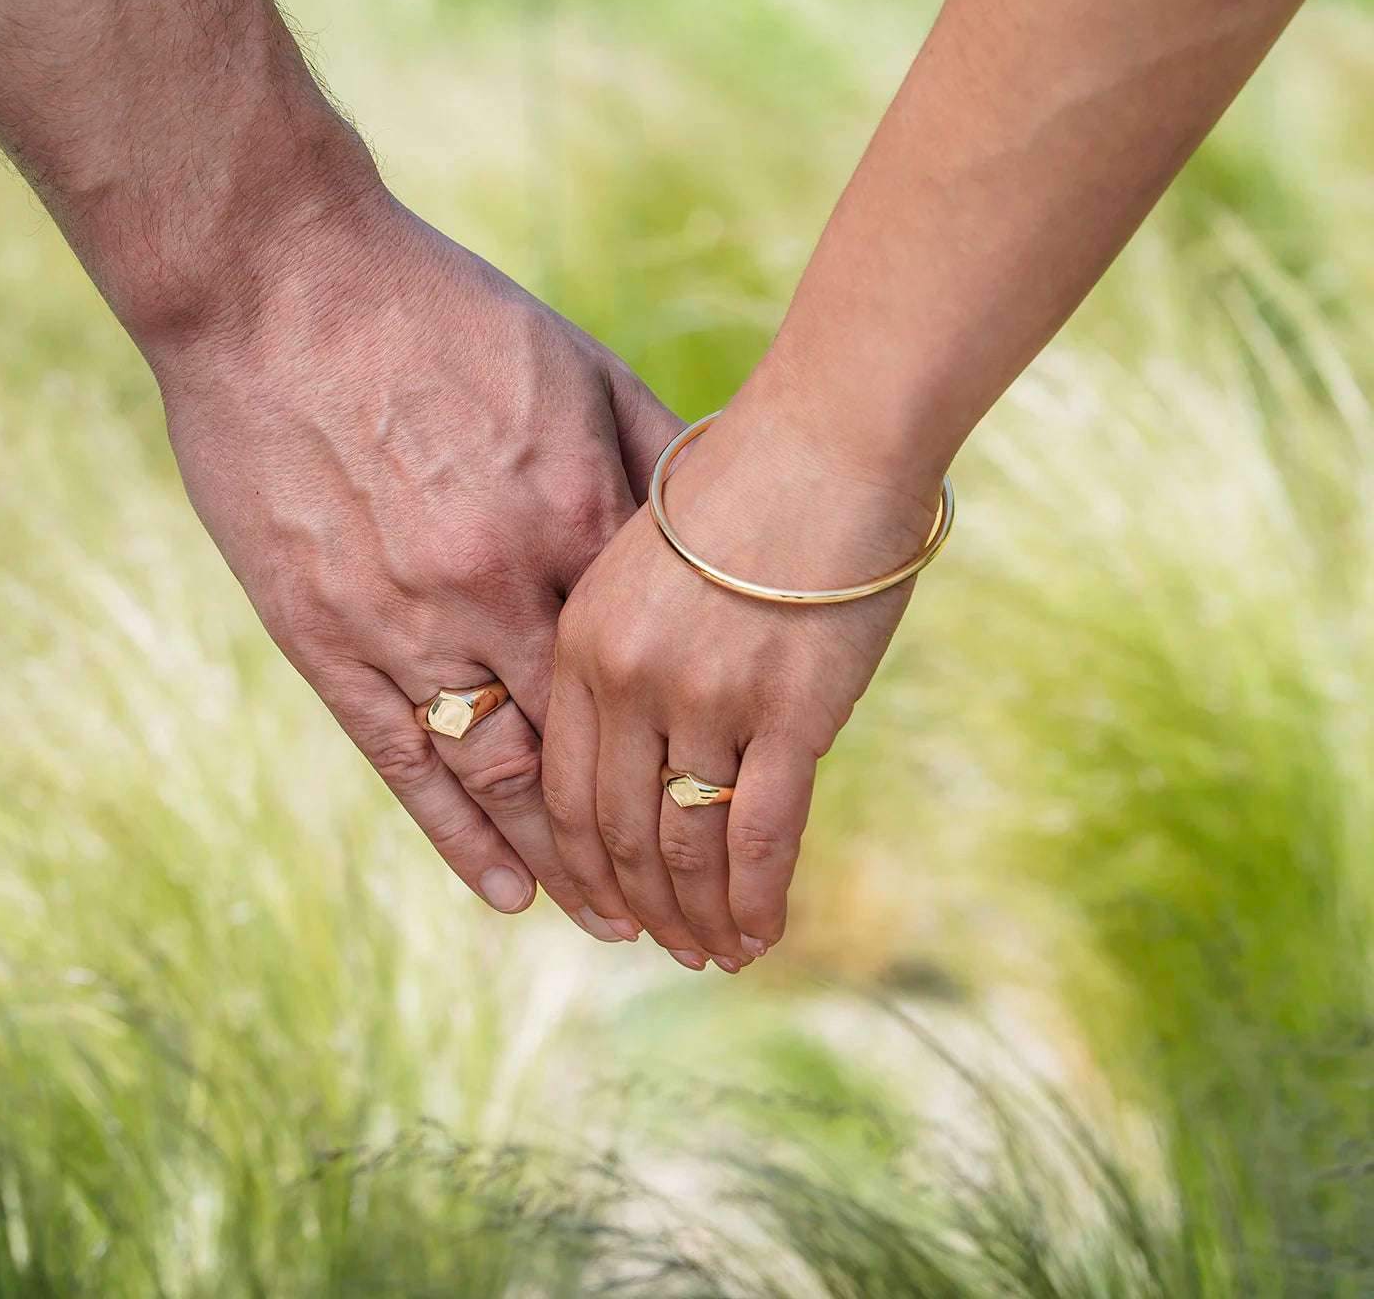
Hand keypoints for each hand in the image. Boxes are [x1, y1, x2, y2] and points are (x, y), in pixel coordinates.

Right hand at [146, 188, 679, 937]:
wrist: (281, 278)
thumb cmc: (443, 313)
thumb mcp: (577, 364)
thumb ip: (654, 449)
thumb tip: (730, 506)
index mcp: (574, 513)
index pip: (658, 663)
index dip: (701, 740)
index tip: (739, 796)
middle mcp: (500, 581)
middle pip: (590, 740)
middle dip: (642, 829)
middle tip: (690, 903)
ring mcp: (407, 615)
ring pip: (502, 770)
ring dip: (563, 855)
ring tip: (614, 921)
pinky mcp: (324, 634)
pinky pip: (403, 758)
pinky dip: (456, 833)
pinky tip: (507, 891)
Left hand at [543, 378, 943, 970]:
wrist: (828, 437)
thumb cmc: (747, 486)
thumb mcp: (646, 556)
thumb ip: (625, 643)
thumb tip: (642, 730)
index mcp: (582, 640)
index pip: (563, 788)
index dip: (580, 863)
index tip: (602, 903)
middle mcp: (629, 680)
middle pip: (616, 832)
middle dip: (638, 906)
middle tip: (661, 947)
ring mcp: (706, 700)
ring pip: (686, 846)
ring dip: (698, 916)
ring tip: (714, 955)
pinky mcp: (789, 712)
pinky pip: (763, 835)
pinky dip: (759, 898)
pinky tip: (762, 935)